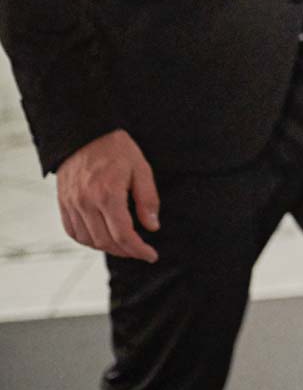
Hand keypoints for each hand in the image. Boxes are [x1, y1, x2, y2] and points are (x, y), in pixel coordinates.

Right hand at [56, 129, 159, 262]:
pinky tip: (101, 237)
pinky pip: (72, 231)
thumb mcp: (141, 169)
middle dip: (126, 251)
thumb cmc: (116, 149)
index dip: (138, 250)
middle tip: (140, 251)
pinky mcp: (63, 203)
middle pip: (105, 241)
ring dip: (107, 248)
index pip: (123, 234)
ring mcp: (71, 204)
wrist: (84, 134)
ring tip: (124, 245)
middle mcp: (86, 203)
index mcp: (107, 194)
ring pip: (88, 240)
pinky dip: (87, 240)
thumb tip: (152, 227)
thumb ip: (147, 199)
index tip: (151, 255)